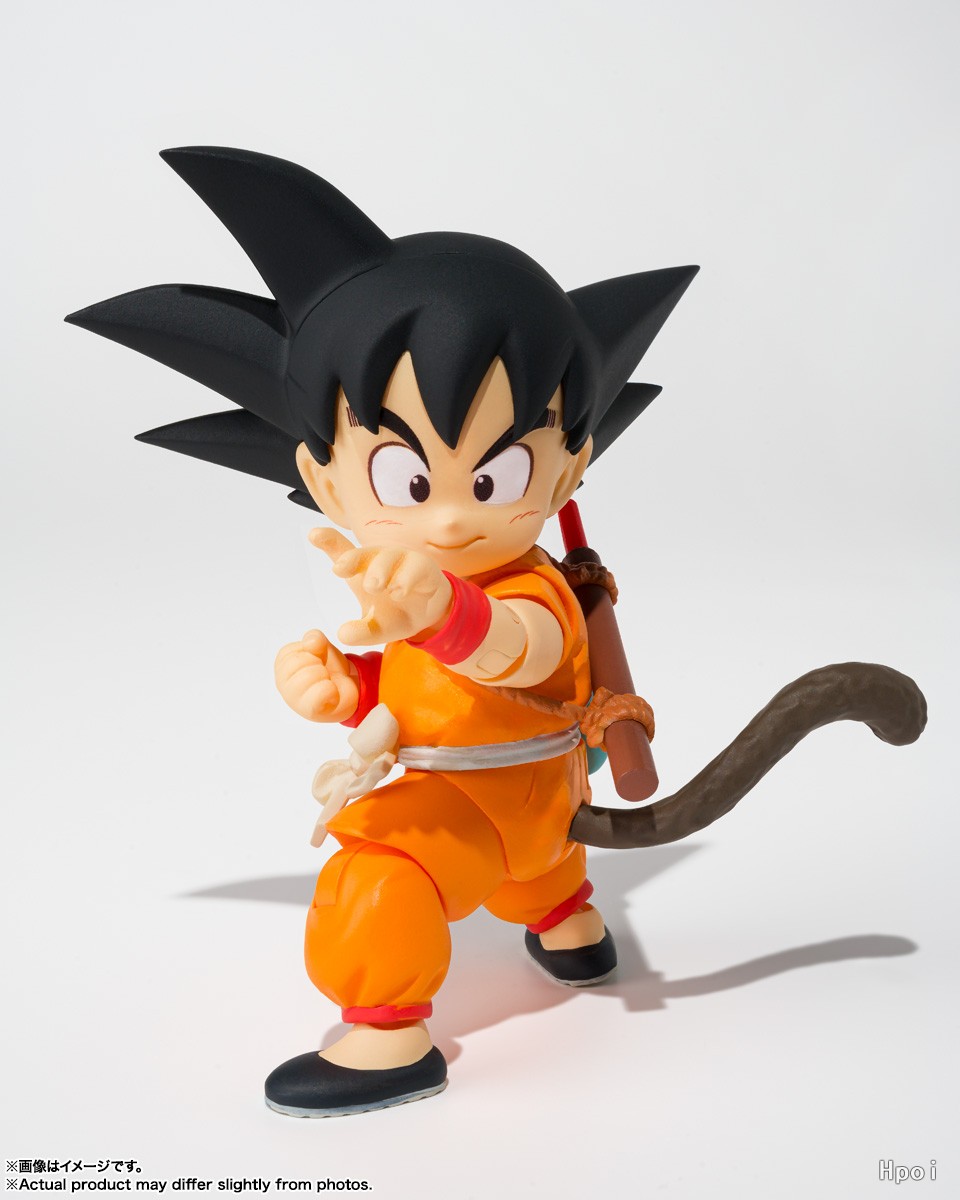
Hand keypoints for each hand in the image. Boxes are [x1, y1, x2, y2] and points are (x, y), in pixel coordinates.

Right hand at [274, 629, 359, 722]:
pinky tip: (332, 692)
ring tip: (327, 682)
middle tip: (323, 673)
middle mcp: (283, 685)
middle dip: (318, 664)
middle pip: (299, 662)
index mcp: (282, 666)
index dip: (310, 652)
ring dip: (325, 676)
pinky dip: (331, 689)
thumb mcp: (322, 646)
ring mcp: (295, 700)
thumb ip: (314, 639)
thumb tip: (312, 643)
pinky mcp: (311, 711)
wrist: (346, 690)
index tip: (317, 660)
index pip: (290, 651)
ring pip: (310, 675)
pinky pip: (321, 692)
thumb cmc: (328, 669)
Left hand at [309, 528, 453, 645]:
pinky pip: (416, 568)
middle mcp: (381, 560)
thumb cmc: (394, 612)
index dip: (328, 540)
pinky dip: (406, 579)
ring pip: (390, 556)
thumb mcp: (375, 626)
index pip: (343, 551)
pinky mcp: (424, 568)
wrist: (429, 616)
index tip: (313, 535)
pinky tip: (399, 592)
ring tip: (374, 587)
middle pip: (365, 551)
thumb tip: (343, 635)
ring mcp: (404, 561)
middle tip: (340, 570)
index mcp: (363, 569)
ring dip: (380, 569)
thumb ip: (361, 632)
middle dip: (352, 559)